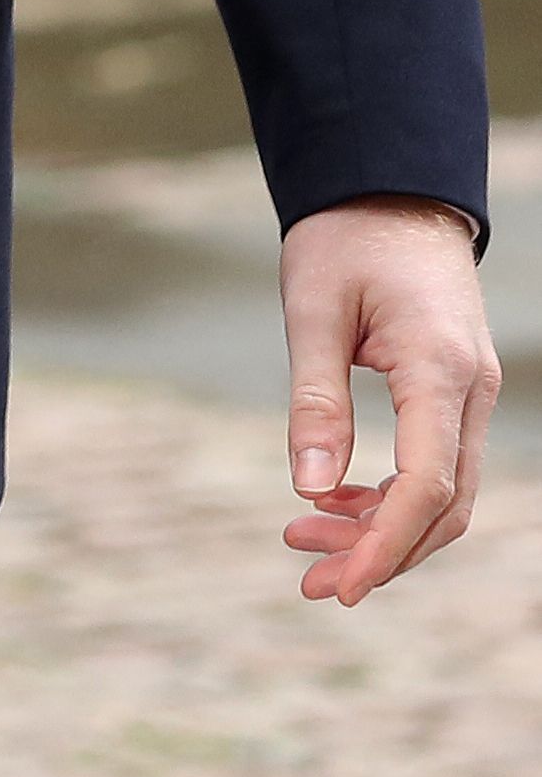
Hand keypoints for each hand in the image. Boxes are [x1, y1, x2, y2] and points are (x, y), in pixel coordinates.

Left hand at [277, 195, 500, 605]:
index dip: (383, 545)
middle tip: (309, 582)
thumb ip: (314, 400)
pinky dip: (390, 496)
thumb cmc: (346, 240)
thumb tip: (310, 488)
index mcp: (440, 371)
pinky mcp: (455, 392)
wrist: (390, 190)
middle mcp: (471, 391)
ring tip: (305, 546)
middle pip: (442, 506)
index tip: (338, 586)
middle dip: (380, 553)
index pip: (426, 487)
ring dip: (382, 530)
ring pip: (442, 493)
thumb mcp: (313, 309)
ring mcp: (471, 393)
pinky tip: (335, 501)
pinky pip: (435, 465)